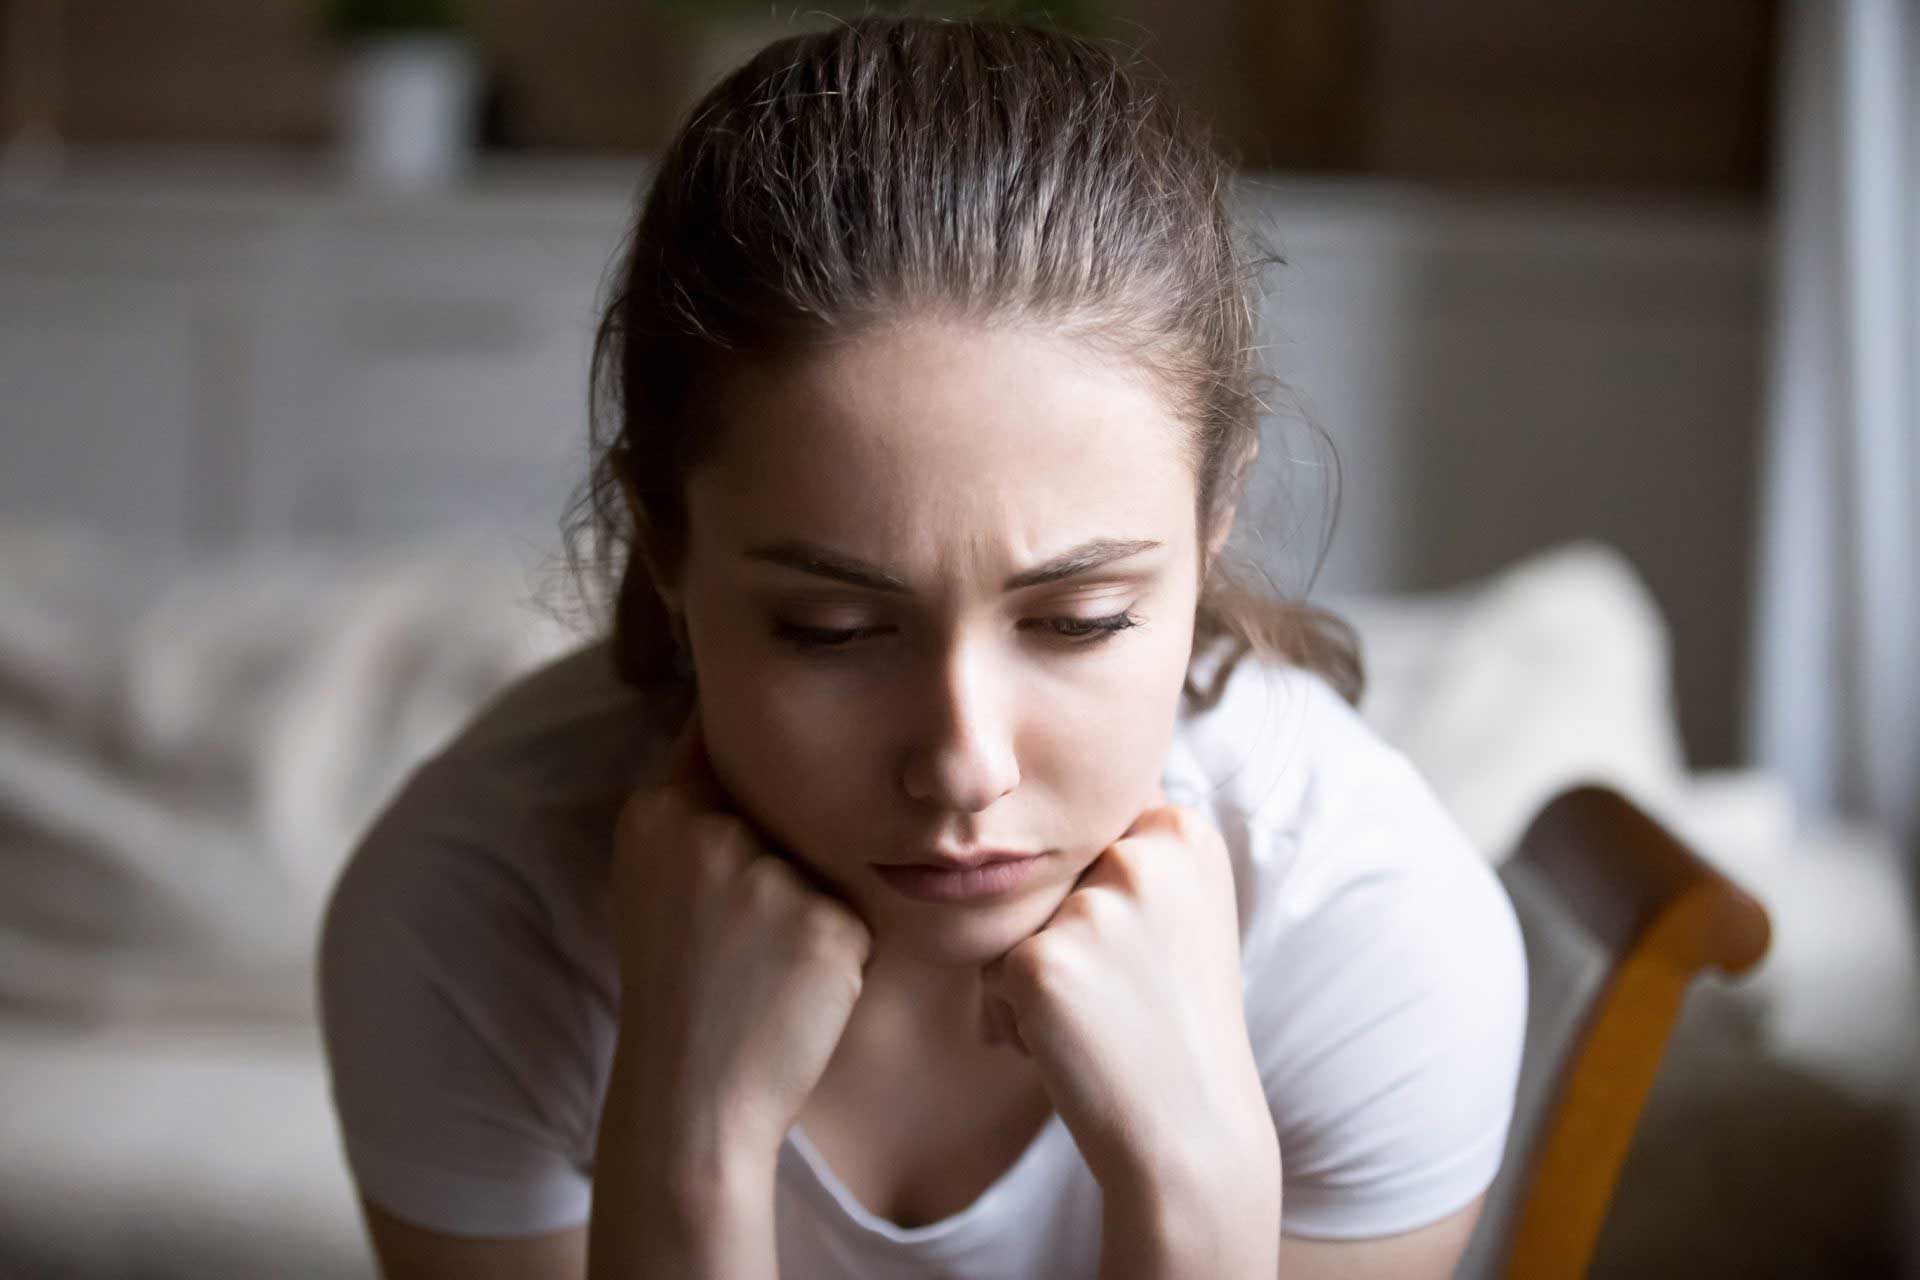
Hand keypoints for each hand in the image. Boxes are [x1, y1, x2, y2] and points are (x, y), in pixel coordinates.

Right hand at [604, 704, 873, 1166]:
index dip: (753, 741)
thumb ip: (691, 810)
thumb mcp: (652, 881)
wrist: (691, 1095)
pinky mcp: (824, 923)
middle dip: (781, 852)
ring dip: (813, 902)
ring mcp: (767, 877)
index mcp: (657, 812)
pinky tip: (796, 987)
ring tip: (767, 963)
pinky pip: (852, 912)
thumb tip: (743, 729)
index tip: (775, 739)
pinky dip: (839, 948)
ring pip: (823, 859)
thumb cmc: (677, 987)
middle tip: (744, 929)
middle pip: (785, 803)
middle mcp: (708, 831)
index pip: (718, 736)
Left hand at [978, 794, 1278, 1216]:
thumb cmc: (1177, 1023)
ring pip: (1017, 923)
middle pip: (1053, 877)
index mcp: (1184, 831)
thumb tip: (1032, 805)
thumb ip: (1132, 853)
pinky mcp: (1040, 960)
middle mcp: (1141, 855)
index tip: (1152, 957)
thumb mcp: (1183, 911)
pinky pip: (993, 973)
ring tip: (1103, 1023)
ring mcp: (1091, 907)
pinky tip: (1076, 1048)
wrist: (1193, 1134)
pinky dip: (1018, 1018)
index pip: (1092, 838)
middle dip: (1067, 939)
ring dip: (1041, 977)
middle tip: (1127, 999)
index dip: (1106, 903)